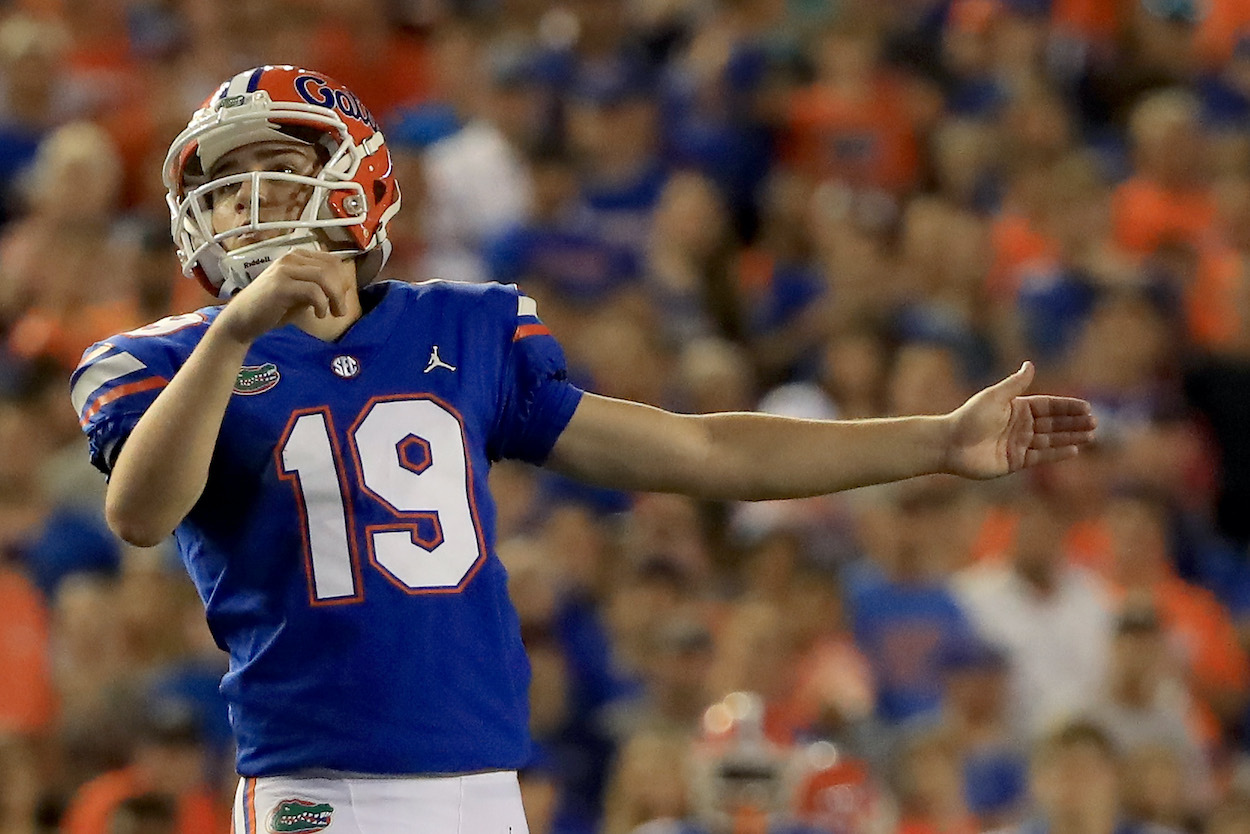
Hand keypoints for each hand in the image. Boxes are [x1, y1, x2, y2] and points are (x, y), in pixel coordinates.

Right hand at [214, 249, 353, 343]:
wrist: (242, 320)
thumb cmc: (272, 308)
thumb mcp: (301, 294)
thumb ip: (319, 287)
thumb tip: (343, 287)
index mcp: (297, 257)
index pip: (332, 261)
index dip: (342, 280)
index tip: (341, 299)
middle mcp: (291, 258)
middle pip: (331, 267)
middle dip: (341, 290)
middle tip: (339, 310)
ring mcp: (284, 270)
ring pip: (324, 276)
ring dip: (335, 297)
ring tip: (333, 313)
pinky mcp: (280, 285)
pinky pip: (313, 290)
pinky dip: (322, 304)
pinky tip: (318, 314)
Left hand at [942, 362, 1096, 478]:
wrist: (951, 444)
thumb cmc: (971, 417)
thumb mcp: (995, 397)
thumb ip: (1016, 384)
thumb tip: (1030, 364)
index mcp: (1016, 408)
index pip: (1048, 406)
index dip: (1067, 407)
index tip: (1087, 407)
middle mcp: (1020, 426)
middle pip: (1053, 423)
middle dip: (1074, 422)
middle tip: (1095, 423)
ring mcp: (1018, 444)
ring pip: (1050, 440)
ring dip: (1070, 437)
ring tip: (1091, 436)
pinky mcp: (1015, 461)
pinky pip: (1041, 457)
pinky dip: (1057, 453)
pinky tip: (1074, 450)